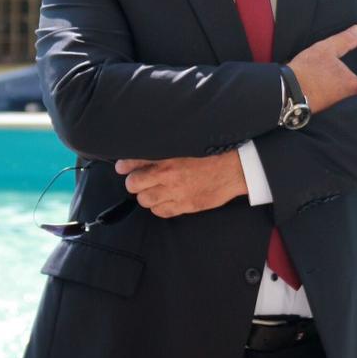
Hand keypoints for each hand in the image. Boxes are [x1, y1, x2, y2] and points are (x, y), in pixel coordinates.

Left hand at [115, 151, 247, 217]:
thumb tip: (140, 155)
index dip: (125, 165)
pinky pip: (161, 212)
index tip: (122, 167)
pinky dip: (158, 207)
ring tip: (153, 190)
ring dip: (146, 195)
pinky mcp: (186, 205)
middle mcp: (169, 175)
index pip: (134, 162)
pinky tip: (164, 200)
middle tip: (140, 179)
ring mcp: (177, 192)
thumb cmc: (211, 154)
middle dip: (135, 182)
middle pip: (134, 184)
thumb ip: (163, 149)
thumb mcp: (185, 145)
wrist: (234, 169)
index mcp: (168, 156)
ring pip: (145, 200)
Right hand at [289, 25, 356, 113]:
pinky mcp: (319, 111)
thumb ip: (345, 40)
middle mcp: (345, 100)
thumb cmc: (309, 70)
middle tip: (350, 80)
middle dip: (352, 89)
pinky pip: (328, 103)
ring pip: (341, 100)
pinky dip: (326, 97)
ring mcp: (331, 107)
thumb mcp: (327, 49)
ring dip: (338, 93)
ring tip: (335, 82)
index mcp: (351, 85)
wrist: (286, 91)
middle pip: (355, 96)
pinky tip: (320, 89)